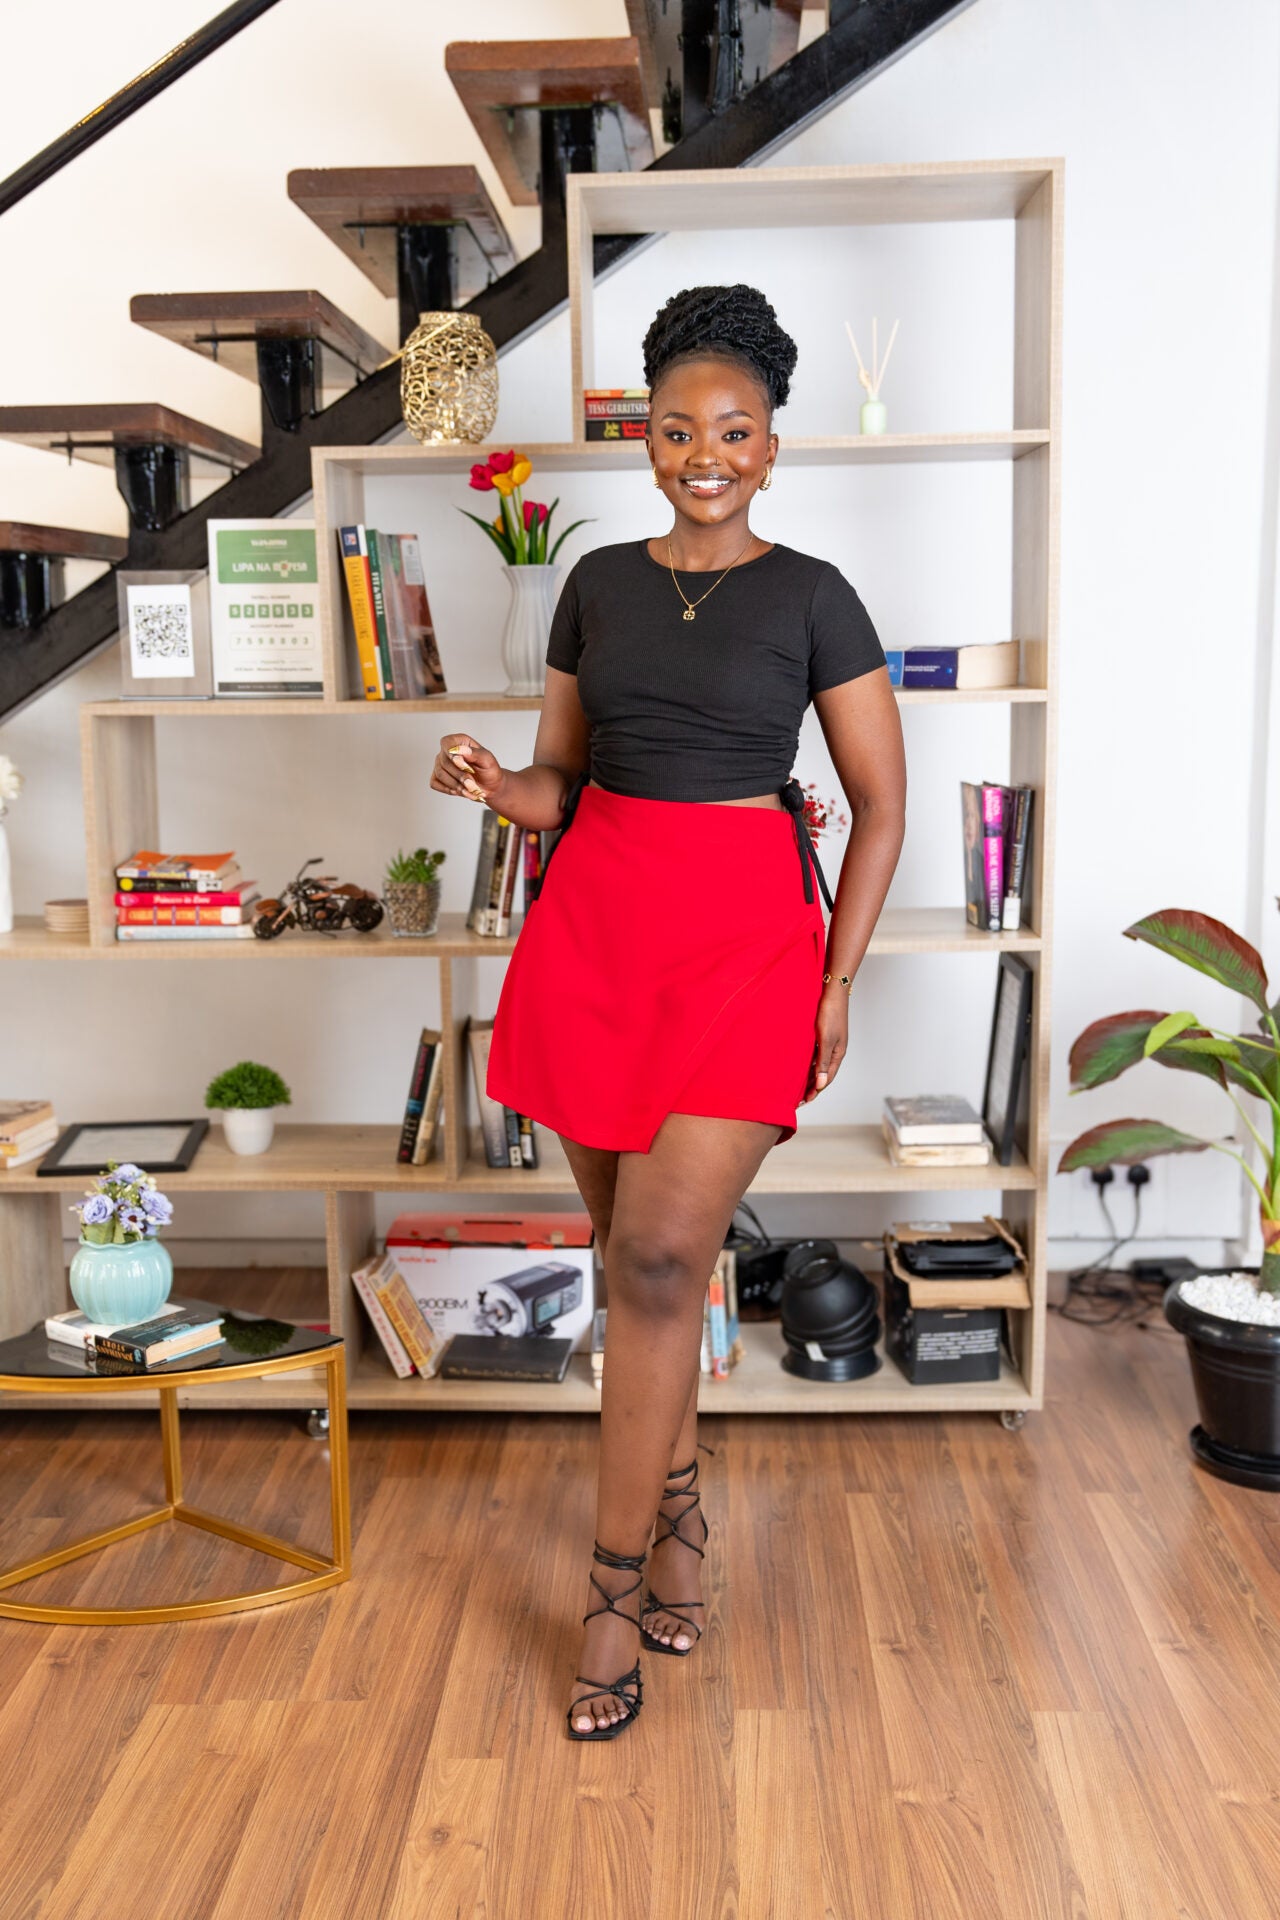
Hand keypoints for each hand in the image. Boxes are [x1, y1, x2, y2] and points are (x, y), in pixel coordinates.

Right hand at [431, 733, 505, 805]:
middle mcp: (448, 752)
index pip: (446, 742)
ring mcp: (440, 764)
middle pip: (444, 762)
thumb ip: (475, 753)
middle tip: (472, 783)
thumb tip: (460, 750)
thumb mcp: (487, 760)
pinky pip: (435, 783)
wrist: (490, 786)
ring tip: (470, 789)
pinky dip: (449, 789)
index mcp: (460, 742)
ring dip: (456, 785)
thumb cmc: (489, 770)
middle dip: (460, 776)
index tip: (463, 765)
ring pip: (440, 774)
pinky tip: (460, 790)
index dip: (451, 754)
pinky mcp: (438, 777)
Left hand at [800, 985, 848, 1102]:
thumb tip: (822, 1084)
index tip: (804, 1101)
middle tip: (797, 1099)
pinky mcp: (822, 1035)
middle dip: (811, 1087)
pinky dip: (806, 1063)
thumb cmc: (829, 1013)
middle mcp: (834, 1051)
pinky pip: (814, 1055)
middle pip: (822, 1074)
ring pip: (817, 1065)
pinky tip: (797, 1067)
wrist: (832, 990)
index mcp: (838, 1053)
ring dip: (808, 1076)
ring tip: (796, 1087)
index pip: (826, 1079)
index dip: (815, 1091)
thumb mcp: (825, 1039)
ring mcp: (828, 1043)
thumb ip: (823, 1062)